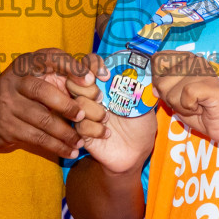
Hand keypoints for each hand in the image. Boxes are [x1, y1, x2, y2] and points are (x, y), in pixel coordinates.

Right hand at [0, 49, 88, 159]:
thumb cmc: (22, 90)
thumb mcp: (36, 74)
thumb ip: (65, 71)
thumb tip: (100, 70)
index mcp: (25, 63)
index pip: (49, 57)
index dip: (71, 66)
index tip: (91, 79)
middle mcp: (13, 81)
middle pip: (40, 91)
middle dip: (66, 105)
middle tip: (85, 115)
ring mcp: (7, 104)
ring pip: (40, 119)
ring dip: (65, 132)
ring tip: (83, 140)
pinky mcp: (6, 126)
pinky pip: (36, 138)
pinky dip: (56, 146)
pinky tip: (71, 151)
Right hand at [63, 54, 155, 174]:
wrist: (136, 153)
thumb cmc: (141, 126)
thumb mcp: (144, 102)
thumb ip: (139, 85)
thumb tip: (144, 66)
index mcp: (104, 85)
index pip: (89, 65)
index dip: (93, 65)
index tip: (105, 74)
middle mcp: (91, 96)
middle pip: (74, 81)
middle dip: (88, 87)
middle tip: (101, 96)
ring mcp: (85, 114)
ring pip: (77, 103)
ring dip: (94, 110)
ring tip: (107, 119)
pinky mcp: (82, 133)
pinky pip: (80, 125)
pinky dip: (95, 129)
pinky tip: (106, 134)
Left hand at [151, 50, 218, 146]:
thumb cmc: (203, 110)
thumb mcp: (177, 98)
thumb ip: (164, 88)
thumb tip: (155, 87)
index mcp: (184, 58)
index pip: (157, 61)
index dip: (159, 81)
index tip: (175, 91)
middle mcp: (193, 59)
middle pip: (160, 80)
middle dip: (169, 98)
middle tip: (188, 102)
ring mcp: (202, 71)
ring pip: (170, 90)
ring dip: (180, 105)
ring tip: (196, 105)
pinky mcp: (209, 84)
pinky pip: (185, 96)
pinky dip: (189, 108)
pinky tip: (201, 108)